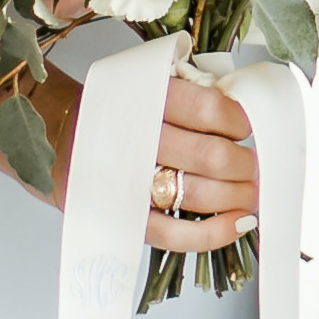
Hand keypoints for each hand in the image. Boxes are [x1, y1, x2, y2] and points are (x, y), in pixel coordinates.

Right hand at [114, 74, 263, 257]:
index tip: (248, 128)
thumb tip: (245, 118)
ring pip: (197, 193)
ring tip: (251, 193)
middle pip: (210, 156)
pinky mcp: (122, 217)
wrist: (61, 137)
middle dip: (245, 164)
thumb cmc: (119, 111)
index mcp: (142, 98)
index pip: (207, 110)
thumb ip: (191, 95)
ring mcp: (125, 182)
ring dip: (237, 196)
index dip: (239, 121)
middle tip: (256, 166)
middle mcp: (132, 139)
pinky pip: (173, 233)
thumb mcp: (147, 84)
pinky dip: (212, 233)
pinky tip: (237, 224)